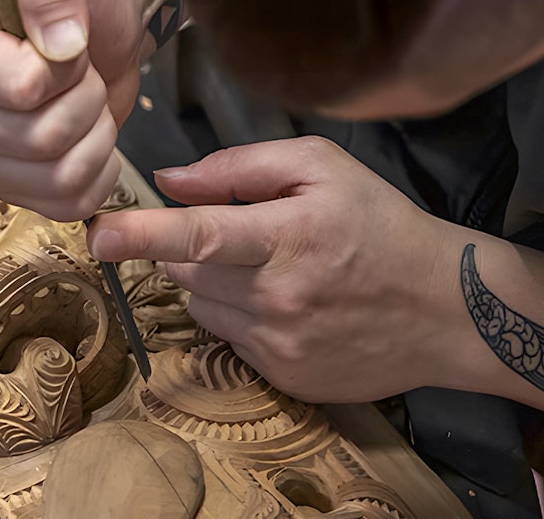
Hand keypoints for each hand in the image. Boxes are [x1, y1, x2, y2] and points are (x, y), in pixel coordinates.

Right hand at [0, 0, 143, 220]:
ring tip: (86, 99)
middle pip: (42, 138)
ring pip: (59, 176)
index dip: (64, 68)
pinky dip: (98, 172)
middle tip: (81, 71)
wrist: (104, 23)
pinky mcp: (12, 191)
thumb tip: (58, 45)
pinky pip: (67, 205)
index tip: (64, 40)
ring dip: (95, 135)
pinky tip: (90, 138)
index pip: (20, 88)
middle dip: (85, 99)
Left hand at [87, 136, 468, 402]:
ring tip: (268, 267)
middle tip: (239, 233)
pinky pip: (227, 338)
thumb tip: (172, 180)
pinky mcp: (283, 377)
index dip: (143, 233)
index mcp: (289, 237)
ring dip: (212, 283)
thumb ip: (240, 166)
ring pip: (199, 306)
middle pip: (186, 272)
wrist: (445, 309)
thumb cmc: (381, 225)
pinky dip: (238, 315)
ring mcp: (280, 345)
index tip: (97, 234)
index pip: (200, 235)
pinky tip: (284, 302)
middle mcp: (279, 297)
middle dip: (190, 249)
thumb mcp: (323, 168)